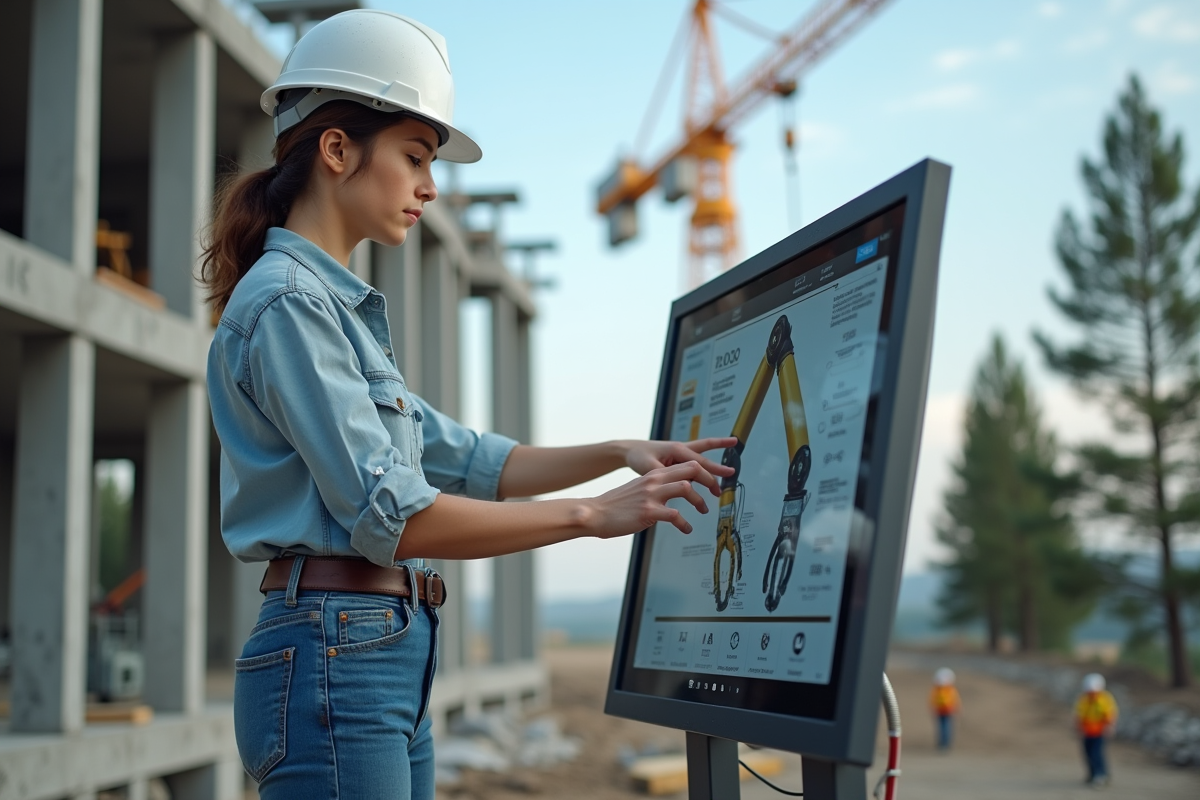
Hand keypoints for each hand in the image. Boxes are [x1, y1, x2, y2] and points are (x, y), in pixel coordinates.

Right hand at [586, 459, 728, 539]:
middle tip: (716, 493)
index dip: (702, 473)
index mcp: (653, 474)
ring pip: (686, 488)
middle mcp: (654, 481)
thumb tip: (671, 491)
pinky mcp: (648, 512)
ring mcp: (651, 496)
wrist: (596, 513)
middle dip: (708, 481)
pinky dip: (685, 524)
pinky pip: (675, 516)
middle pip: (690, 470)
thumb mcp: (637, 488)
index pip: (685, 464)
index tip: (710, 484)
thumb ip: (654, 486)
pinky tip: (687, 530)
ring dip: (699, 501)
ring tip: (704, 511)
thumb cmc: (615, 504)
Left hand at [622, 437, 737, 478]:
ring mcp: (680, 452)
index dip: (709, 477)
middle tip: (732, 473)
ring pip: (703, 453)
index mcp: (677, 450)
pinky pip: (694, 461)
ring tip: (730, 460)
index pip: (698, 465)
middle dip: (718, 467)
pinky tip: (709, 470)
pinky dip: (704, 463)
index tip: (717, 488)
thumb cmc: (638, 456)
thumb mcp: (649, 467)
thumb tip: (679, 483)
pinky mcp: (677, 457)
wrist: (630, 450)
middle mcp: (681, 448)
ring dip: (714, 458)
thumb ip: (665, 473)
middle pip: (704, 458)